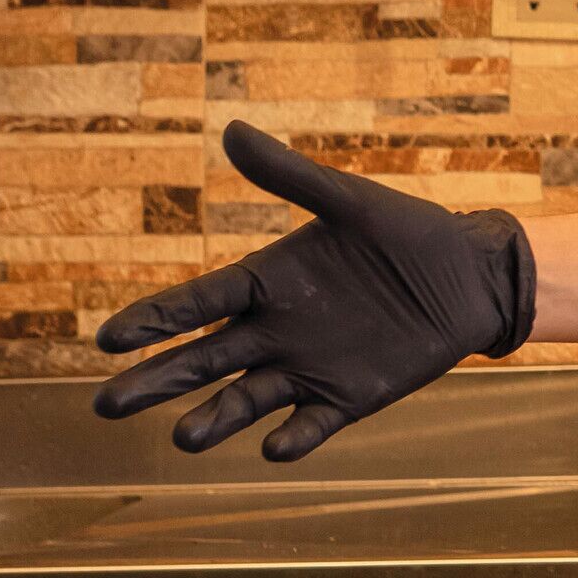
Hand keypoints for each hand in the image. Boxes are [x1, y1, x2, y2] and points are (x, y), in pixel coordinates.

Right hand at [92, 123, 534, 458]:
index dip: (154, 321)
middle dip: (156, 381)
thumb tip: (231, 129)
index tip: (108, 338)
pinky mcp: (346, 399)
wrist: (470, 277)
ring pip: (245, 400)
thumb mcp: (349, 202)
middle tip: (106, 405)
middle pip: (202, 361)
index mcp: (267, 282)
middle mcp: (274, 330)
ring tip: (183, 438)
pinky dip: (292, 438)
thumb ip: (290, 174)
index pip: (196, 304)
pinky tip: (274, 447)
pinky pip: (311, 425)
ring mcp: (307, 369)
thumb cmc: (407, 234)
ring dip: (215, 418)